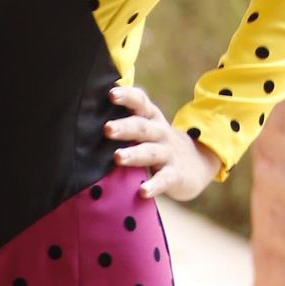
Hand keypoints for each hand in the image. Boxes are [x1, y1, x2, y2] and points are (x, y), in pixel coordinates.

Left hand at [106, 84, 220, 202]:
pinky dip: (154, 185)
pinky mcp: (175, 175)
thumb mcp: (146, 127)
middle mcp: (160, 133)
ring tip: (118, 157)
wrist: (198, 163)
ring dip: (134, 154)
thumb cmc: (158, 143)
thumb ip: (125, 119)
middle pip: (142, 127)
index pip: (140, 102)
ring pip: (150, 152)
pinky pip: (164, 180)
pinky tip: (143, 191)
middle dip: (124, 127)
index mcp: (151, 118)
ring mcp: (168, 154)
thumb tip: (86, 112)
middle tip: (107, 129)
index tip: (111, 94)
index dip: (127, 97)